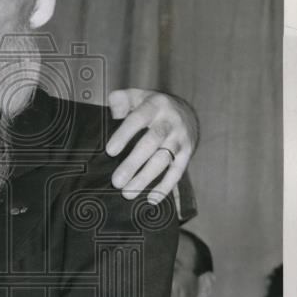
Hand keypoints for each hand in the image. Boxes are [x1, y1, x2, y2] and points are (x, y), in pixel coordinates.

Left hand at [106, 89, 198, 203]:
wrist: (186, 112)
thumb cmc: (150, 107)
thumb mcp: (136, 96)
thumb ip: (121, 99)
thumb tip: (113, 110)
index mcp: (155, 106)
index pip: (138, 119)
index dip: (124, 134)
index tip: (110, 151)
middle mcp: (170, 122)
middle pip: (151, 143)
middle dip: (133, 163)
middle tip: (116, 181)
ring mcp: (180, 139)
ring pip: (163, 160)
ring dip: (145, 178)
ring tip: (128, 193)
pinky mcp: (187, 153)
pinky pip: (177, 172)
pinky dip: (165, 187)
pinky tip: (151, 199)